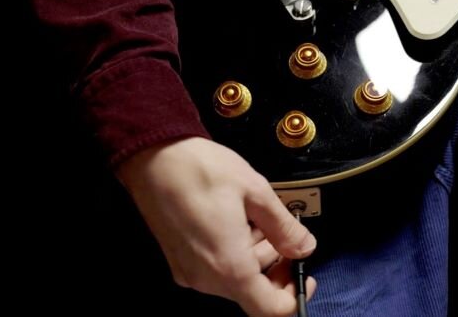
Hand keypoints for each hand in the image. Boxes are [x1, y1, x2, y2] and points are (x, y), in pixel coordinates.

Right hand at [116, 137, 316, 315]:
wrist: (153, 156)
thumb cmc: (200, 169)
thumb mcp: (256, 192)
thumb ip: (285, 228)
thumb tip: (305, 247)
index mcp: (228, 266)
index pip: (270, 308)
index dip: (294, 294)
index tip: (304, 271)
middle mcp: (206, 277)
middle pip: (254, 292)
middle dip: (275, 263)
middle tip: (281, 230)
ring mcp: (189, 270)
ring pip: (236, 278)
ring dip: (254, 253)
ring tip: (254, 216)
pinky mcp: (179, 260)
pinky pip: (216, 267)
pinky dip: (234, 250)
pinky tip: (235, 219)